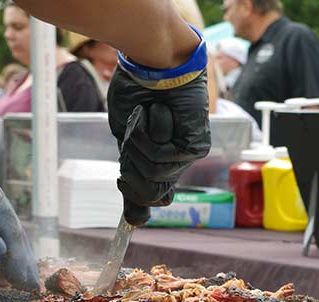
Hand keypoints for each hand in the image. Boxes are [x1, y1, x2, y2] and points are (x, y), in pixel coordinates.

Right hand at [107, 26, 209, 223]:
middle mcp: (177, 161)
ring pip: (155, 175)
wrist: (153, 61)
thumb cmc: (138, 91)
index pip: (153, 197)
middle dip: (133, 167)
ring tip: (147, 116)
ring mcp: (189, 154)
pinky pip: (164, 158)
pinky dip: (151, 135)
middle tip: (133, 134)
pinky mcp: (196, 146)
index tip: (122, 180)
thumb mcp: (126, 137)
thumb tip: (132, 223)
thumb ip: (130, 174)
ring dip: (140, 145)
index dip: (134, 194)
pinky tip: (157, 112)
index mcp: (160, 158)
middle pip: (152, 194)